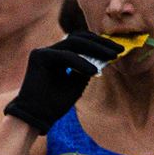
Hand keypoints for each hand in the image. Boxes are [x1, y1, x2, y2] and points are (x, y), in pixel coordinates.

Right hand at [7, 30, 125, 132]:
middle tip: (118, 50)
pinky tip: (94, 71)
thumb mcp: (78, 81)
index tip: (118, 50)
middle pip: (79, 37)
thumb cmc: (55, 103)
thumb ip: (88, 66)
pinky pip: (65, 55)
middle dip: (101, 43)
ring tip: (111, 58)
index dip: (100, 44)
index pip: (81, 41)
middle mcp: (49, 50)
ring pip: (74, 43)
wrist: (35, 117)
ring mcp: (42, 52)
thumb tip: (105, 54)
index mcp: (57, 55)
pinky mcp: (38, 57)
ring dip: (95, 49)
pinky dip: (81, 62)